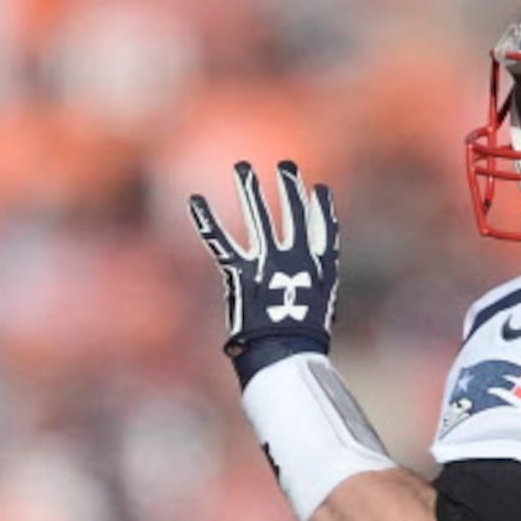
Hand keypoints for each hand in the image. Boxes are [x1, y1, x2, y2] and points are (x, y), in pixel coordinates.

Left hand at [190, 160, 341, 384]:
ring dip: (251, 188)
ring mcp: (270, 262)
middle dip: (290, 187)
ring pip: (259, 216)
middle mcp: (298, 258)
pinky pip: (220, 240)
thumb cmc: (301, 342)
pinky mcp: (242, 271)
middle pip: (295, 214)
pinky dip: (206, 220)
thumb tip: (304, 287)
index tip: (318, 189)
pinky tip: (195, 200)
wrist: (284, 354)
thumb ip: (313, 293)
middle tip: (287, 166)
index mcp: (322, 269)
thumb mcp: (319, 313)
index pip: (325, 229)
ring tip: (244, 168)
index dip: (321, 208)